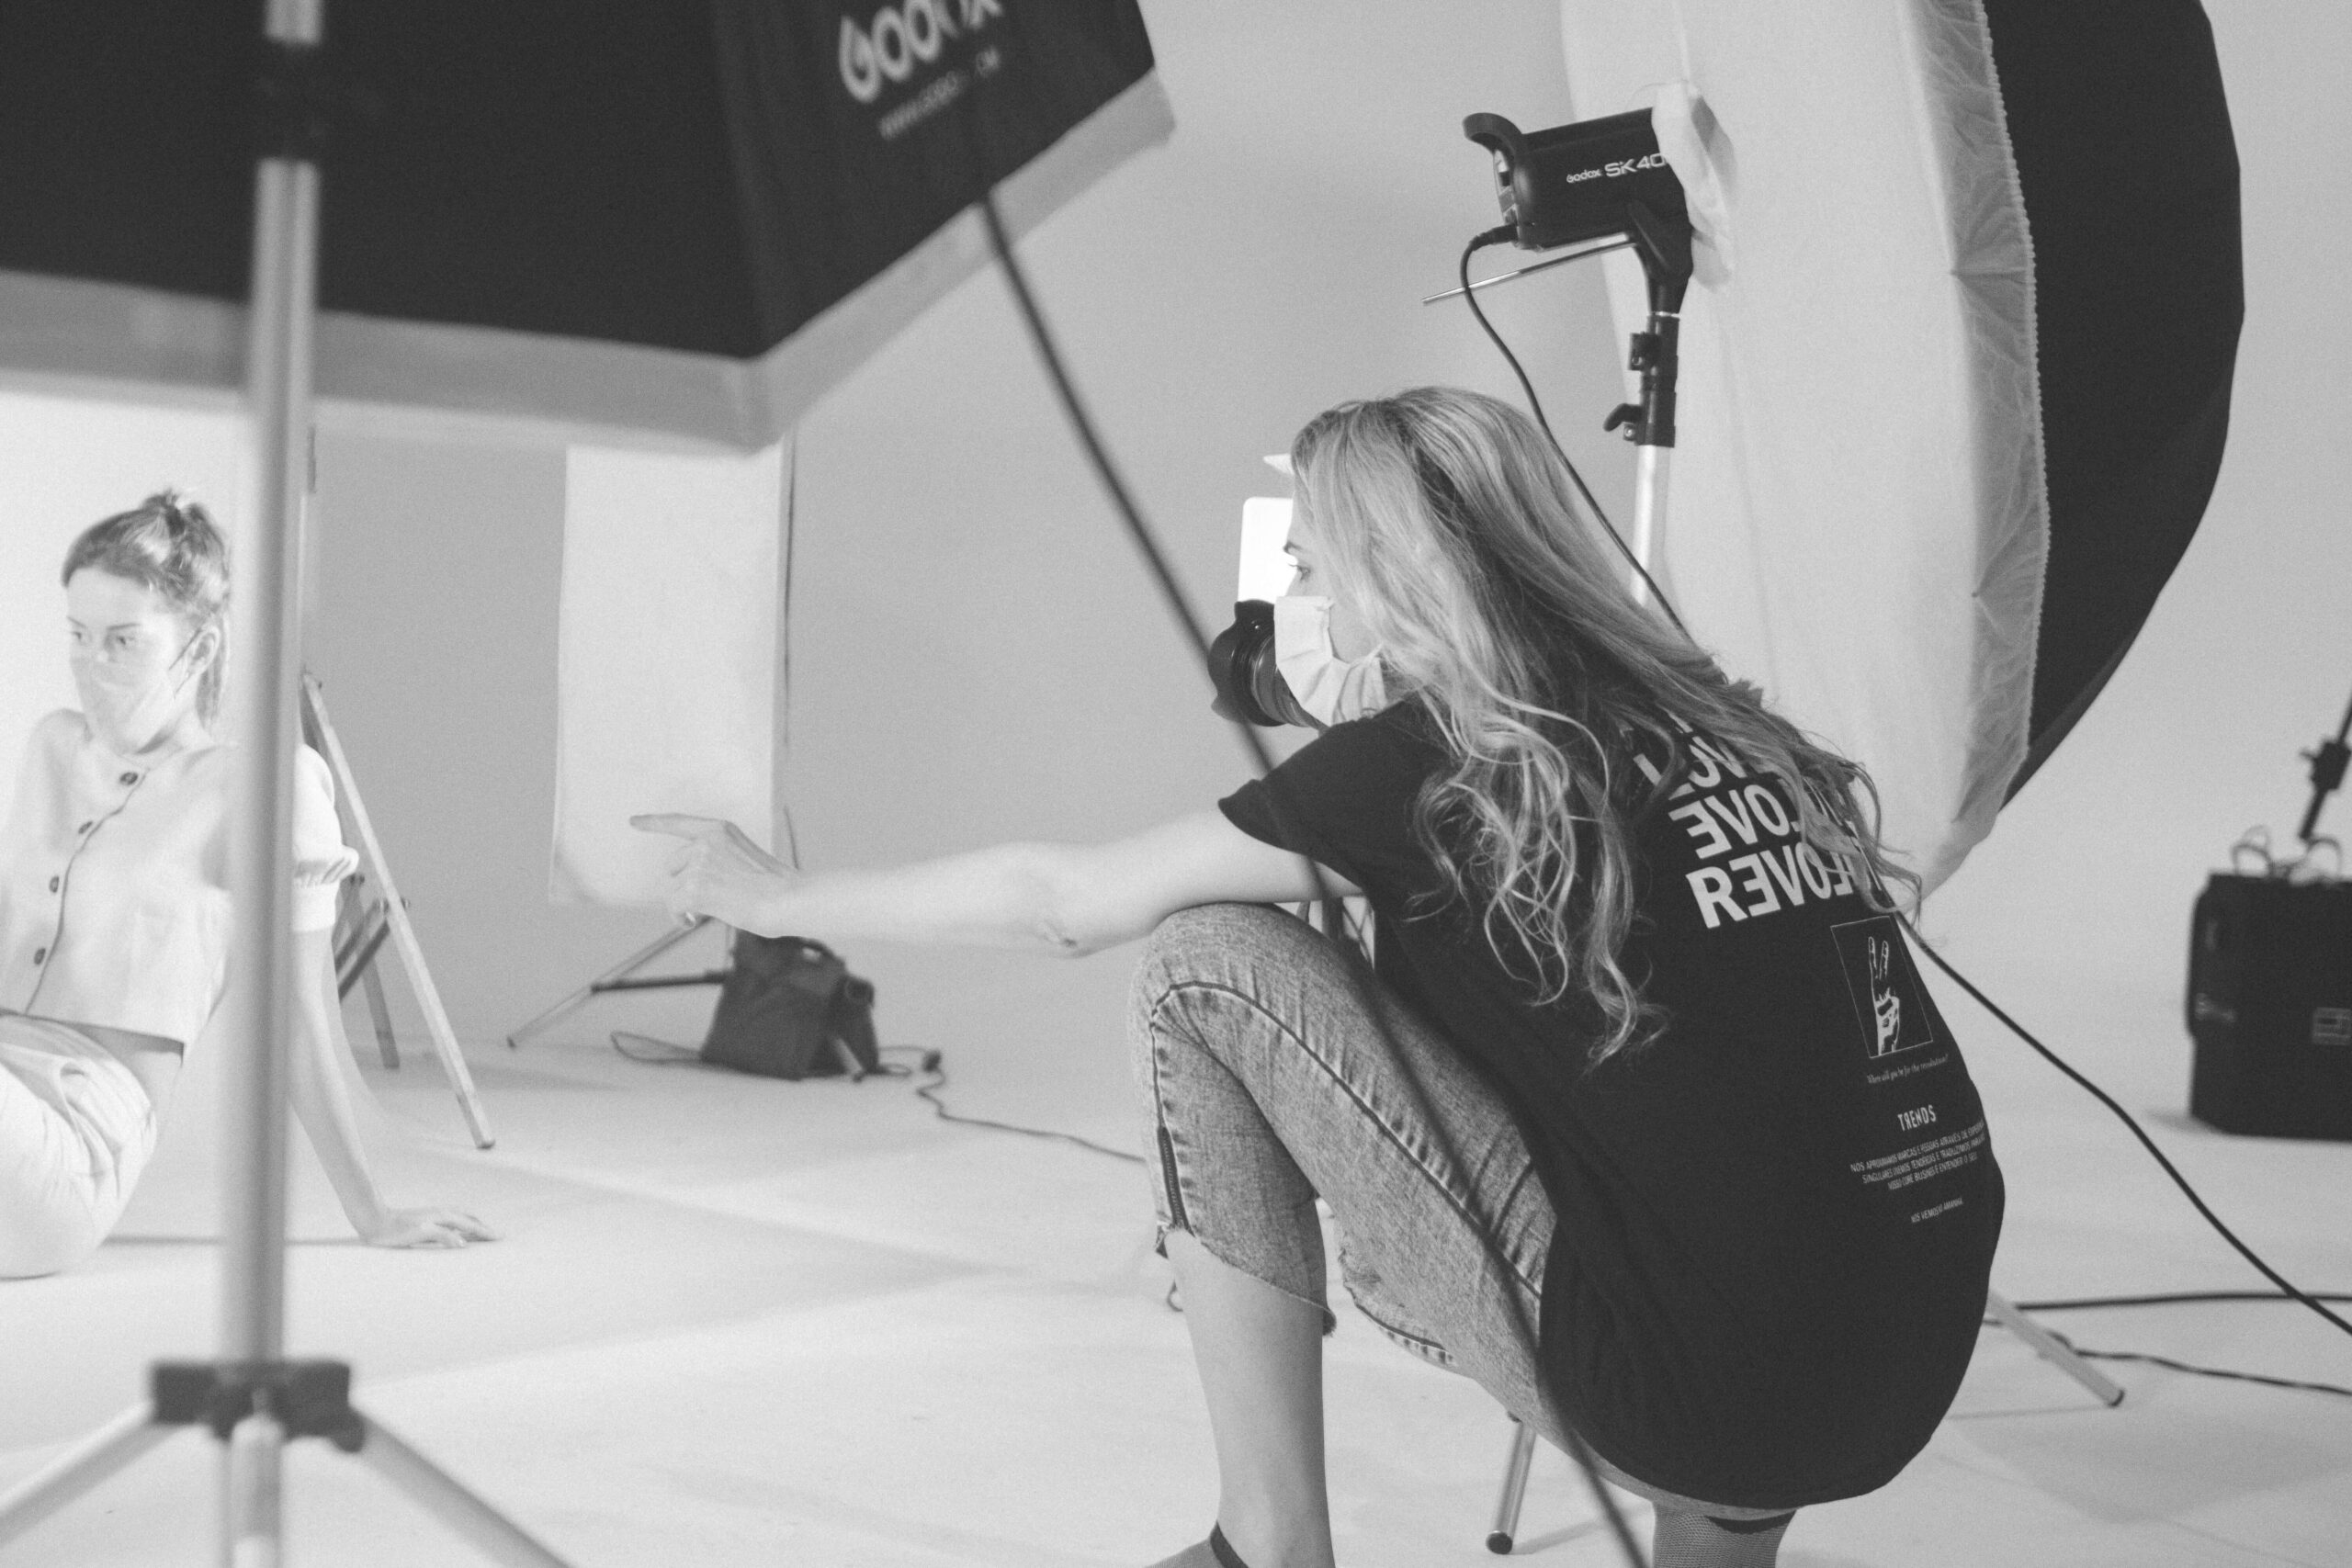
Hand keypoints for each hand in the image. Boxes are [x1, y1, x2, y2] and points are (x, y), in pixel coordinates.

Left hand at [360, 1206, 497, 1249]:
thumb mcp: (419, 1234)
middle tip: (497, 1237)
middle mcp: (441, 1214)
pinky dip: (462, 1227)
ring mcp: (434, 1216)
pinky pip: (452, 1223)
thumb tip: (464, 1243)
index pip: (471, 1225)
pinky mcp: (427, 1221)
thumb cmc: (394, 1231)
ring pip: (461, 1220)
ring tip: (482, 1234)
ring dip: (474, 1226)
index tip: (501, 1238)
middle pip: (470, 1219)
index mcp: (443, 1217)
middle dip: (484, 1228)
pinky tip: (457, 1234)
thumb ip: (442, 1236)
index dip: (486, 1232)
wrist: (373, 1221)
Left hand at [631, 813, 797, 934]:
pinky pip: (673, 907)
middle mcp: (706, 841)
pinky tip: (693, 923)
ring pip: (673, 889)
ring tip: (705, 914)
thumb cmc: (777, 887)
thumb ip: (719, 860)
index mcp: (721, 829)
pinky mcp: (694, 888)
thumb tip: (690, 888)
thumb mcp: (746, 859)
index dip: (653, 822)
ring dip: (684, 904)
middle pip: (673, 865)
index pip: (678, 822)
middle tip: (705, 900)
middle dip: (684, 884)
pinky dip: (680, 919)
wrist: (790, 900)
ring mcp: (699, 863)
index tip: (633, 821)